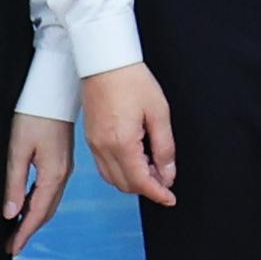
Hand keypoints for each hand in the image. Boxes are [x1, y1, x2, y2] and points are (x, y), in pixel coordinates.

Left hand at [1, 114, 74, 255]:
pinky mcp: (60, 161)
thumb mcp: (17, 150)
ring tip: (17, 231)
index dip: (24, 233)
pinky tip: (28, 206)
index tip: (12, 249)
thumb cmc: (33, 116)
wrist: (52, 91)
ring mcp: (64, 168)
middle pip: (46, 211)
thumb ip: (14, 183)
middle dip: (29, 230)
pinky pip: (51, 190)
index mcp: (53, 174)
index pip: (37, 213)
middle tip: (12, 246)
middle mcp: (62, 175)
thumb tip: (11, 213)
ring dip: (34, 219)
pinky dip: (39, 204)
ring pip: (49, 202)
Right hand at [79, 62, 178, 206]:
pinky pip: (104, 166)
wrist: (104, 61)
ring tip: (153, 170)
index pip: (140, 181)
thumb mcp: (159, 112)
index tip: (170, 198)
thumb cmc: (132, 80)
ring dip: (133, 181)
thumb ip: (164, 147)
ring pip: (112, 178)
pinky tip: (136, 161)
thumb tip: (167, 173)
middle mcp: (103, 148)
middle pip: (125, 184)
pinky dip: (121, 171)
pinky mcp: (90, 138)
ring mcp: (94, 144)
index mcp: (121, 142)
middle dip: (146, 188)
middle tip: (165, 181)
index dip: (157, 194)